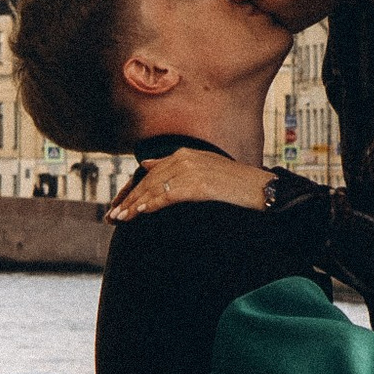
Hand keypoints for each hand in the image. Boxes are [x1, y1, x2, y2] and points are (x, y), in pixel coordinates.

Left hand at [108, 155, 273, 223]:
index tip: (121, 205)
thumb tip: (146, 165)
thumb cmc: (236, 185)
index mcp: (185, 155)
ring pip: (154, 188)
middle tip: (113, 216)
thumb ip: (176, 167)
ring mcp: (191, 170)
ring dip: (134, 205)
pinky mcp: (198, 184)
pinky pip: (167, 195)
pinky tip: (138, 214)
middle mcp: (185, 159)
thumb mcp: (205, 169)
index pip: (150, 172)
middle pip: (148, 180)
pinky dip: (150, 205)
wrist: (261, 189)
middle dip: (129, 199)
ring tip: (120, 219)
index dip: (133, 190)